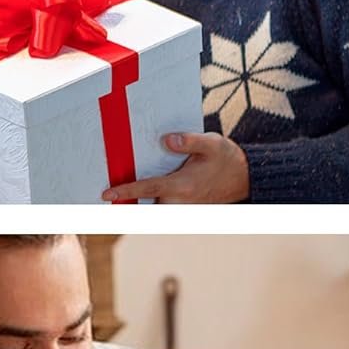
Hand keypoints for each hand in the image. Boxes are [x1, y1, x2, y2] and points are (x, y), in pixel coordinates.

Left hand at [103, 132, 248, 203]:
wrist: (245, 177)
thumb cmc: (227, 159)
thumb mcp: (211, 143)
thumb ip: (189, 141)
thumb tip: (166, 140)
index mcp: (183, 186)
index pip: (148, 189)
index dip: (126, 192)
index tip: (106, 194)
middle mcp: (180, 201)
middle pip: (144, 203)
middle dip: (124, 200)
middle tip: (102, 191)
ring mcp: (181, 207)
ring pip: (151, 206)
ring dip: (134, 202)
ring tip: (114, 191)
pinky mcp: (183, 208)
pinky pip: (160, 205)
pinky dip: (146, 200)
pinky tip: (133, 190)